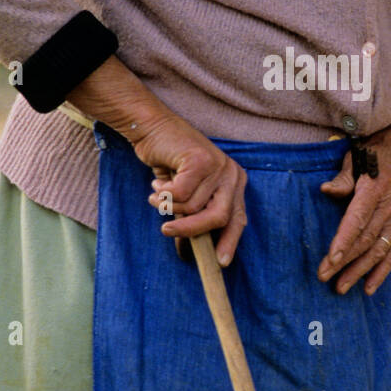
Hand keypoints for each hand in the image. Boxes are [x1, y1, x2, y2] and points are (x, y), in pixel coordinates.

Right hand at [137, 115, 247, 266]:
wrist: (153, 128)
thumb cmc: (170, 163)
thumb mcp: (187, 193)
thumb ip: (194, 216)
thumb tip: (189, 251)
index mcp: (234, 184)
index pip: (238, 219)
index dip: (229, 241)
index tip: (221, 262)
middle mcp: (232, 175)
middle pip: (219, 218)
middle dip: (190, 230)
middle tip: (166, 230)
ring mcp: (219, 166)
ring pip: (193, 207)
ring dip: (167, 205)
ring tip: (158, 192)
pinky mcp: (201, 160)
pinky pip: (179, 195)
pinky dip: (162, 194)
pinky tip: (157, 183)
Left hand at [317, 92, 390, 294]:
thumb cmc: (376, 149)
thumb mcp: (357, 154)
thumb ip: (343, 177)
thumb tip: (325, 191)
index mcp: (376, 187)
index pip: (357, 219)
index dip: (344, 241)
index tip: (330, 259)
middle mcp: (390, 206)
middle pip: (366, 240)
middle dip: (345, 262)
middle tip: (324, 278)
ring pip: (379, 250)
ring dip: (360, 271)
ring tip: (341, 288)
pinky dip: (382, 271)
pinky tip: (369, 288)